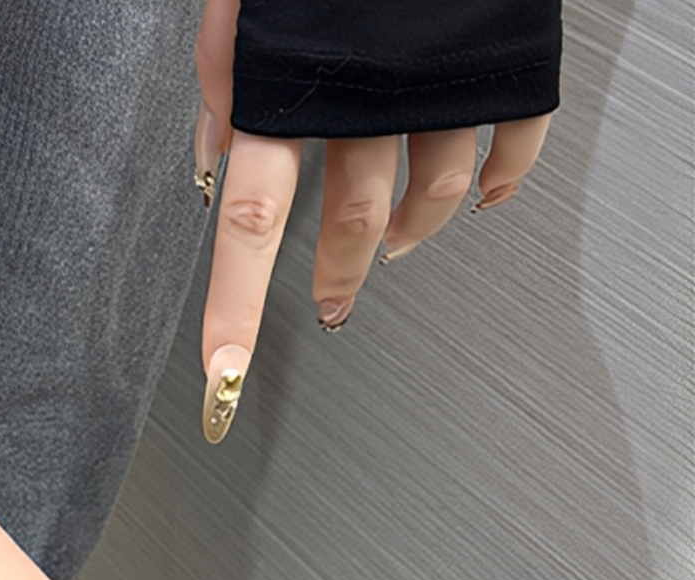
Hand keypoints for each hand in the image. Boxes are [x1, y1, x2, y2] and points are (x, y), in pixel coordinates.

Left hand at [193, 0, 551, 441]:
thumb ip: (224, 73)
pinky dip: (498, 185)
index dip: (234, 307)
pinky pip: (511, 147)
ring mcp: (439, 81)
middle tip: (327, 306)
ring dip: (410, 235)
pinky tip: (481, 198)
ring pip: (431, 196)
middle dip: (333, 278)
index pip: (249, 219)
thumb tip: (210, 157)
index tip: (224, 378)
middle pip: (348, 222)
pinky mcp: (503, 59)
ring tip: (395, 245)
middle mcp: (363, 91)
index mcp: (289, 81)